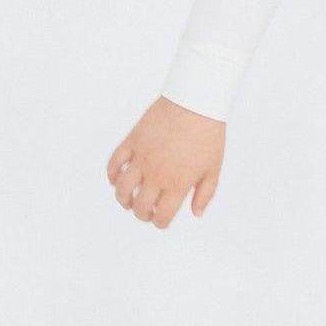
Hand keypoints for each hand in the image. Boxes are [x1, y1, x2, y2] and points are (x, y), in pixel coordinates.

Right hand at [106, 96, 225, 227]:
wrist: (196, 102)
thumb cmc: (208, 134)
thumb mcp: (213, 167)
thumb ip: (205, 193)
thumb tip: (196, 213)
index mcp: (177, 183)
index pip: (161, 216)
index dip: (159, 223)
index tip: (160, 219)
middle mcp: (157, 174)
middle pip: (139, 206)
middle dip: (141, 214)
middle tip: (145, 212)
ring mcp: (142, 158)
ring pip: (121, 189)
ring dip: (122, 199)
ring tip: (128, 200)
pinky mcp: (133, 141)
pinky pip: (113, 163)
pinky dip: (111, 175)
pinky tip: (116, 179)